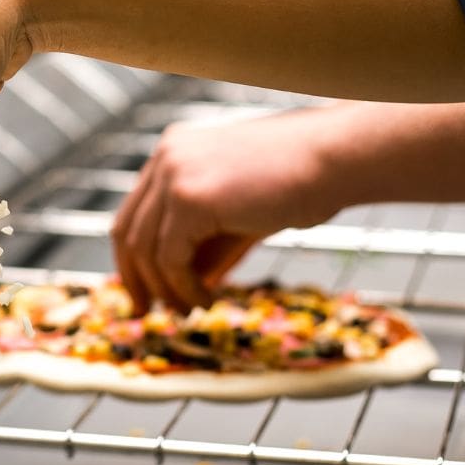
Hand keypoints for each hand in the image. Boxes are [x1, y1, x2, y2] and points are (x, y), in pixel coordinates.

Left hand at [111, 109, 341, 312]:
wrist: (337, 159)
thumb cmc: (302, 182)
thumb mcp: (239, 214)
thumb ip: (205, 243)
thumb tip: (182, 284)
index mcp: (174, 151)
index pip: (134, 212)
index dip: (132, 257)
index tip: (142, 292)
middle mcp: (167, 156)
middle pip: (127, 230)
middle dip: (134, 278)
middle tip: (145, 313)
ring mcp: (174, 173)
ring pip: (145, 249)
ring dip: (165, 290)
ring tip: (189, 312)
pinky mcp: (189, 197)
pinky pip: (170, 259)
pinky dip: (184, 288)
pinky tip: (207, 301)